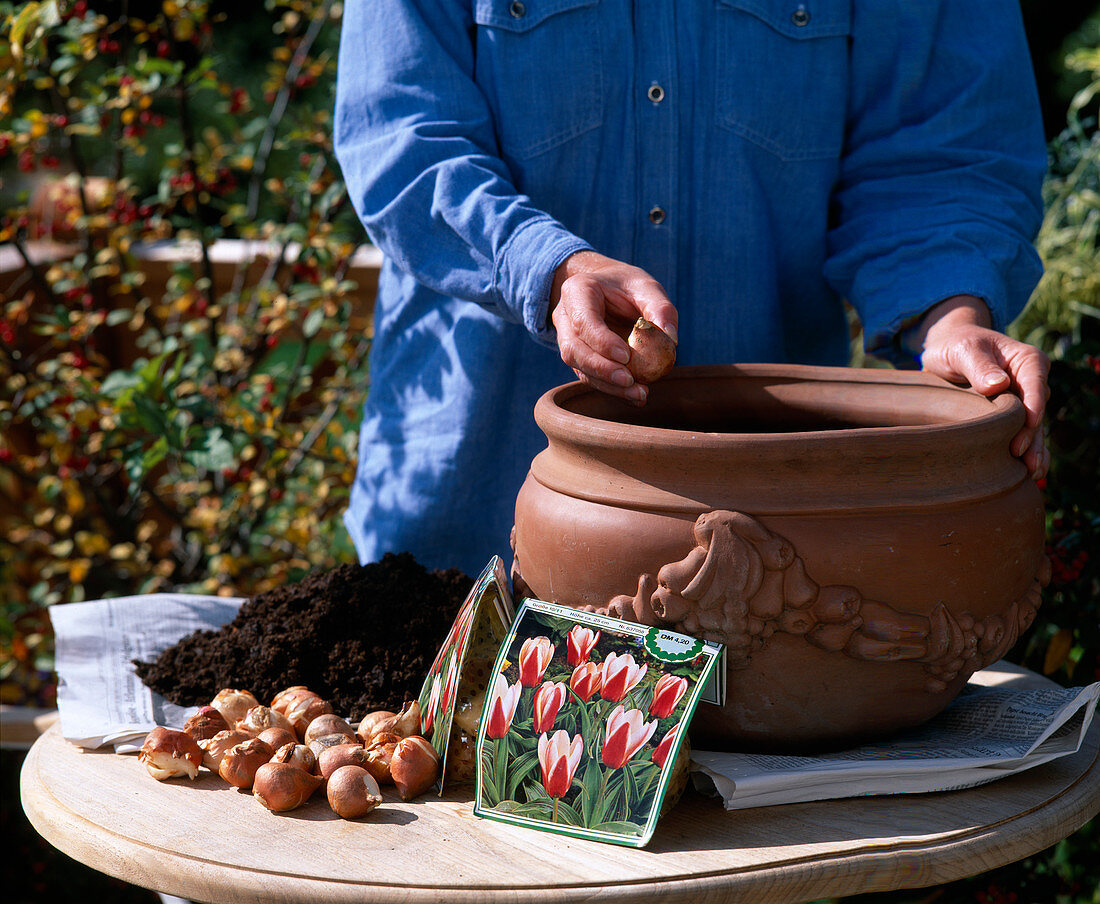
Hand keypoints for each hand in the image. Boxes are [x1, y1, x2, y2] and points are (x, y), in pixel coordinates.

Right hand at [550, 251, 677, 403]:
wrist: (606, 288)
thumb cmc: (626, 285)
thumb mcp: (646, 287)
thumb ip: (660, 308)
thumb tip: (671, 339)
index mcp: (577, 292)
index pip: (583, 322)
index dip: (602, 342)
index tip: (626, 357)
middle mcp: (565, 318)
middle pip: (573, 350)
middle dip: (602, 370)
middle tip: (630, 381)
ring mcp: (567, 339)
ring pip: (579, 368)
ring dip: (608, 385)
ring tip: (639, 394)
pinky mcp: (578, 358)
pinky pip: (590, 377)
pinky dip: (613, 389)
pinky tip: (635, 396)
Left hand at [910, 296, 1049, 479]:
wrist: (948, 350)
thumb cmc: (956, 346)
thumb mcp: (964, 350)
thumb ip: (979, 365)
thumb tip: (998, 385)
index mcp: (1027, 361)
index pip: (1035, 384)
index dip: (1033, 406)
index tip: (1028, 424)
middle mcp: (1031, 382)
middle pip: (1036, 412)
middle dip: (1031, 436)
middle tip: (1022, 458)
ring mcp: (1023, 401)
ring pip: (1032, 429)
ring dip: (1033, 450)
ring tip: (1031, 473)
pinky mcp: (1011, 416)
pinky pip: (1022, 435)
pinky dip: (1027, 452)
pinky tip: (1029, 474)